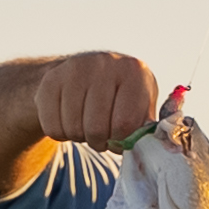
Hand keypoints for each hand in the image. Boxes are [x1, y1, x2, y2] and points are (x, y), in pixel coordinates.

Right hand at [32, 52, 160, 146]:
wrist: (84, 74)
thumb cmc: (120, 99)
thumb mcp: (141, 106)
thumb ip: (149, 126)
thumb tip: (158, 145)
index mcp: (135, 71)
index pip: (125, 124)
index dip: (120, 142)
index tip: (119, 140)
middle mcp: (105, 63)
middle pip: (97, 128)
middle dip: (99, 142)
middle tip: (100, 135)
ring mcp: (75, 68)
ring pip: (73, 128)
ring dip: (79, 137)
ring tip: (86, 124)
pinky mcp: (51, 79)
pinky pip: (52, 126)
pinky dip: (60, 133)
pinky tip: (69, 119)